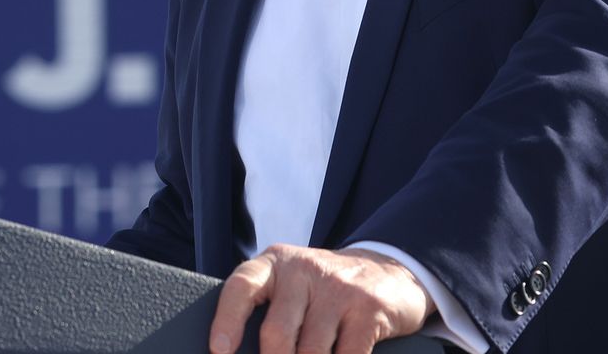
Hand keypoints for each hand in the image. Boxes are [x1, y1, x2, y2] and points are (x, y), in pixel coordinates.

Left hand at [209, 245, 434, 353]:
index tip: (218, 351)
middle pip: (276, 332)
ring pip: (311, 352)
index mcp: (276, 263)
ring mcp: (339, 289)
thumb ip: (269, 308)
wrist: (389, 271)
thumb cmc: (325, 288)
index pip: (242, 287)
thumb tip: (238, 352)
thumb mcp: (292, 284)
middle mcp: (305, 270)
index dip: (227, 321)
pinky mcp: (369, 309)